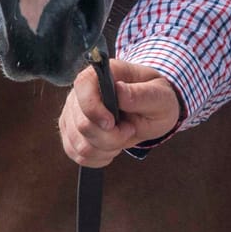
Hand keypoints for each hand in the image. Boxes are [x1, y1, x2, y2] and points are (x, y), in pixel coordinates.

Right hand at [57, 58, 183, 166]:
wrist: (151, 111)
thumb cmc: (155, 98)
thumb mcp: (159, 96)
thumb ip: (141, 94)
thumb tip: (119, 90)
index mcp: (102, 74)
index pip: (82, 85)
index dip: (93, 108)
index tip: (112, 123)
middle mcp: (81, 92)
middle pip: (82, 124)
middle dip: (111, 136)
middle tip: (130, 129)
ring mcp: (72, 113)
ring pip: (80, 144)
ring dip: (106, 148)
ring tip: (122, 136)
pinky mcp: (70, 132)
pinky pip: (77, 154)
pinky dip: (98, 156)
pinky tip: (112, 146)